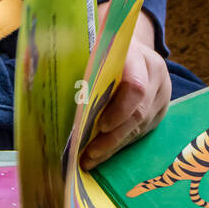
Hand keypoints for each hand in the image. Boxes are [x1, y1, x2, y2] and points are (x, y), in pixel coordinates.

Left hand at [80, 8, 170, 169]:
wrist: (135, 50)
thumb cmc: (107, 50)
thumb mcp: (97, 48)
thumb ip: (82, 60)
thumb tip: (47, 76)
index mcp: (139, 57)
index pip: (135, 87)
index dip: (119, 110)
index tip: (100, 126)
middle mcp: (155, 77)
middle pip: (138, 113)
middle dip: (112, 137)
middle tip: (88, 153)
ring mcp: (161, 96)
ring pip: (139, 128)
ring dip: (113, 146)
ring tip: (89, 159)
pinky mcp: (160, 112)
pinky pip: (141, 133)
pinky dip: (119, 144)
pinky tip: (101, 154)